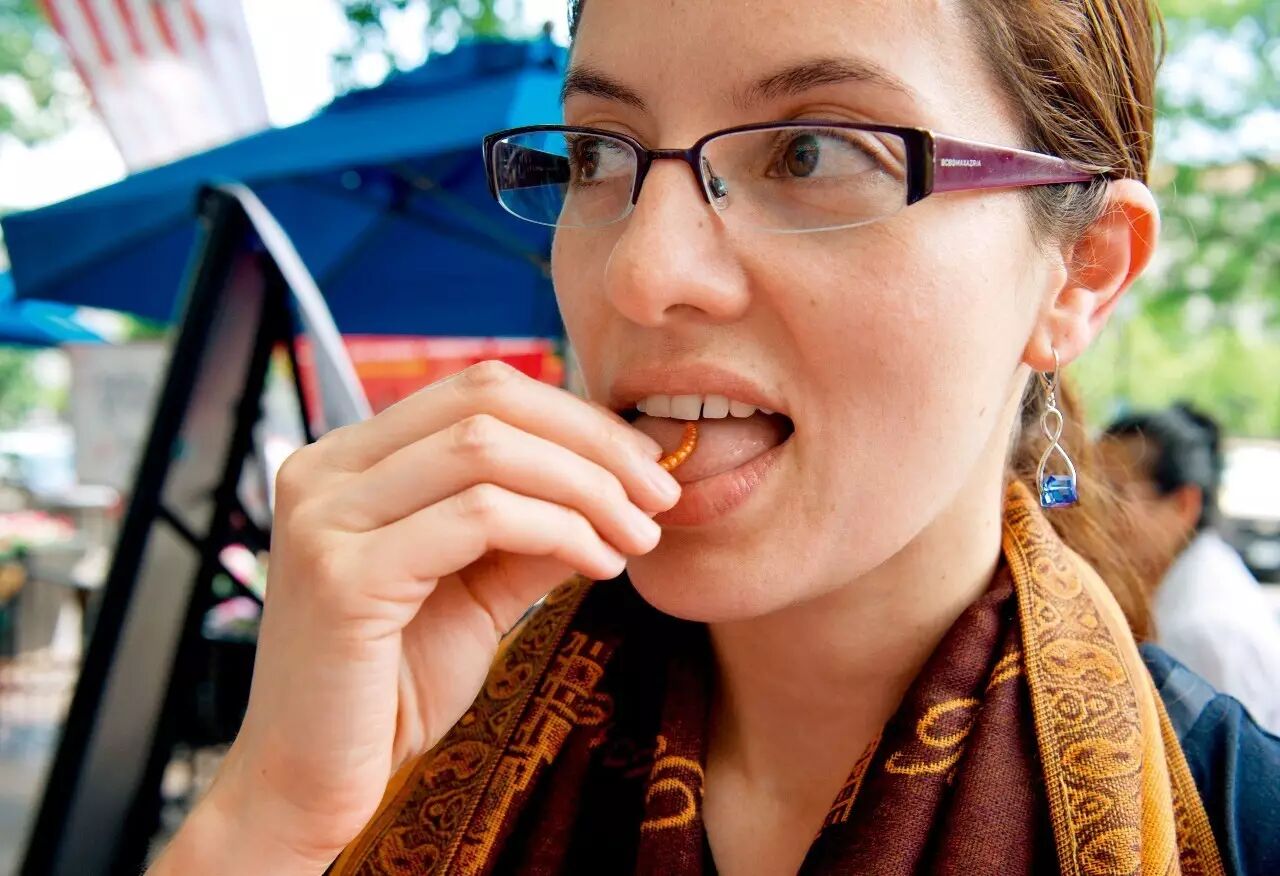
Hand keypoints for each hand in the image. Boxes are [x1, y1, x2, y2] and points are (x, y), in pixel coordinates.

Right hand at [174, 361, 679, 866]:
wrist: (311, 780)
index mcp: (352, 458)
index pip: (480, 390)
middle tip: (660, 493)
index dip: (576, 415)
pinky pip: (480, 518)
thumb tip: (622, 480)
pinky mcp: (342, 575)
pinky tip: (600, 566)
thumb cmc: (394, 682)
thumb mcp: (479, 585)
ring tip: (638, 536)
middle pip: (486, 401)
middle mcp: (325, 470)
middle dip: (592, 441)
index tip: (644, 463)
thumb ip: (534, 527)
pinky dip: (558, 530)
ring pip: (487, 450)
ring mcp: (325, 517)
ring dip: (586, 488)